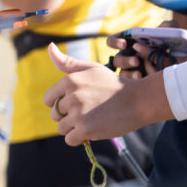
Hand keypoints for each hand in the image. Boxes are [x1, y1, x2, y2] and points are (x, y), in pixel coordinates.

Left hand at [43, 43, 173, 145]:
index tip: (75, 103)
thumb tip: (49, 46)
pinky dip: (79, 138)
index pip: (48, 99)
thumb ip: (67, 62)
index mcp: (70, 80)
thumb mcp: (91, 68)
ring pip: (61, 128)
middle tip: (87, 112)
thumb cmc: (113, 84)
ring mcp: (78, 114)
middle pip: (55, 115)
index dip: (60, 103)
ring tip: (91, 120)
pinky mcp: (85, 130)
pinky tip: (92, 130)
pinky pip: (70, 140)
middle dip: (68, 117)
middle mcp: (71, 96)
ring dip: (73, 128)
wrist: (138, 100)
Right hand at [106, 19, 178, 78]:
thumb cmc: (171, 43)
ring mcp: (130, 70)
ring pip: (122, 73)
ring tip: (140, 74)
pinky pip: (130, 83)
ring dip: (130, 73)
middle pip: (117, 60)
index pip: (113, 41)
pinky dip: (136, 82)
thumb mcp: (171, 32)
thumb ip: (167, 27)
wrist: (179, 60)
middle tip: (137, 61)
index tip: (124, 44)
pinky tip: (144, 79)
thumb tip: (162, 30)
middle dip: (125, 60)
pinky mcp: (136, 81)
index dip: (115, 42)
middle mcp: (126, 56)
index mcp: (129, 42)